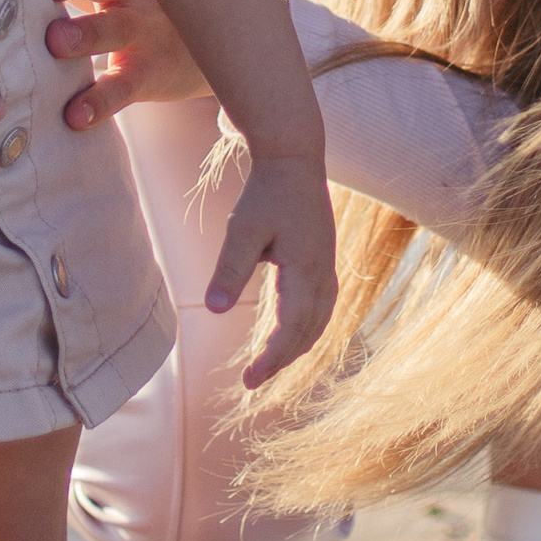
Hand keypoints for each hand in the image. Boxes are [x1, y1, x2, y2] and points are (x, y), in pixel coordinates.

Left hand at [203, 153, 338, 388]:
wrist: (294, 160)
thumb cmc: (267, 193)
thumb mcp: (243, 229)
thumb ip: (229, 269)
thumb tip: (213, 310)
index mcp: (305, 270)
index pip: (292, 328)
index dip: (272, 358)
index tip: (248, 380)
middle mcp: (323, 274)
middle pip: (309, 332)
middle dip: (282, 360)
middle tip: (251, 380)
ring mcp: (327, 269)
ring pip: (319, 323)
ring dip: (296, 348)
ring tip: (269, 364)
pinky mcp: (323, 263)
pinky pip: (320, 309)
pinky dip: (306, 330)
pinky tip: (288, 334)